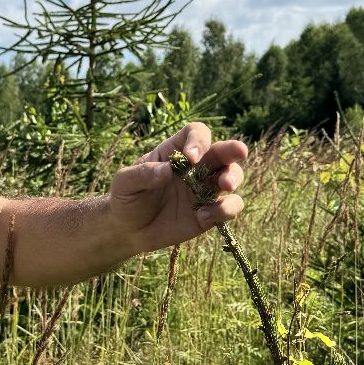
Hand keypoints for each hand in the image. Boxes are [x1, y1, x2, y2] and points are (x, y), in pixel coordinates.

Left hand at [108, 122, 247, 253]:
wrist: (129, 230)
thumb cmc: (126, 199)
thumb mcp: (125, 183)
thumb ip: (143, 174)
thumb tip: (167, 170)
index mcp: (176, 151)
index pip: (196, 134)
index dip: (198, 141)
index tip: (190, 158)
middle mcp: (197, 167)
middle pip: (223, 151)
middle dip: (233, 150)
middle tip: (238, 153)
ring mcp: (205, 190)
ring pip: (233, 176)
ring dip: (234, 178)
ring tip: (224, 187)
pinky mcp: (210, 214)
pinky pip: (229, 208)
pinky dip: (224, 210)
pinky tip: (203, 216)